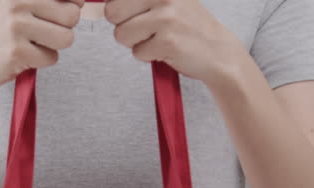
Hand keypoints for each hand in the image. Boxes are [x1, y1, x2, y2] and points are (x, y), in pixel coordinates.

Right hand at [0, 0, 85, 93]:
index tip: (55, 15)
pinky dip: (42, 61)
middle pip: (72, 15)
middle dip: (63, 28)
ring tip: (33, 45)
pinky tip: (24, 57)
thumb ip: (48, 2)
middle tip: (42, 33)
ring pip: (66, 38)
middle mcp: (18, 3)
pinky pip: (52, 58)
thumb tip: (82, 1)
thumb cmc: (1, 34)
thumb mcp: (19, 7)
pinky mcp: (17, 52)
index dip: (70, 5)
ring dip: (54, 46)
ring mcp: (16, 27)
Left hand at [104, 0, 245, 84]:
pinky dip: (148, 56)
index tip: (131, 16)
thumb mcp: (166, 2)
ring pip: (121, 34)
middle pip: (112, 12)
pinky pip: (137, 52)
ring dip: (135, 43)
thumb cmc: (186, 27)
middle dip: (123, 26)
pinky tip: (166, 50)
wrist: (218, 51)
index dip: (117, 8)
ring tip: (157, 39)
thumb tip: (96, 7)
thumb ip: (135, 1)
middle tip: (145, 29)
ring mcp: (166, 17)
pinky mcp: (168, 40)